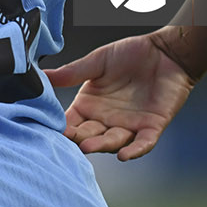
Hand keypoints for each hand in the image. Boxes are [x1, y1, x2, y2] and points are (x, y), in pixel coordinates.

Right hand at [44, 32, 196, 160]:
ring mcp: (129, 125)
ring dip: (102, 145)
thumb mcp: (97, 62)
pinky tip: (125, 155)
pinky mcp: (151, 127)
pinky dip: (134, 150)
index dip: (62, 126)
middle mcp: (107, 119)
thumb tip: (40, 75)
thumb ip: (72, 72)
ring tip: (89, 146)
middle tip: (69, 140)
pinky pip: (143, 143)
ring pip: (113, 141)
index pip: (72, 121)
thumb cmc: (131, 54)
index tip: (50, 128)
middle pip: (90, 135)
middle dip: (79, 139)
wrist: (165, 52)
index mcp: (90, 105)